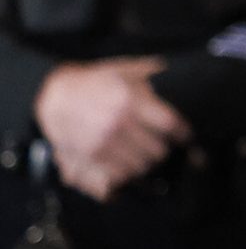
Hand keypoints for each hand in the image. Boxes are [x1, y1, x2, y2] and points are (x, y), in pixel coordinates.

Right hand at [34, 58, 190, 201]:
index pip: (170, 125)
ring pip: (141, 168)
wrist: (57, 96)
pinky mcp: (87, 160)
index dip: (184, 133)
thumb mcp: (128, 70)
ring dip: (147, 163)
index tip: (186, 136)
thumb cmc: (97, 82)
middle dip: (165, 148)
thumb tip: (184, 79)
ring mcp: (100, 145)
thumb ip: (156, 75)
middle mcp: (115, 125)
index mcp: (130, 100)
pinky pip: (118, 178)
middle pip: (158, 151)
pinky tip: (129, 162)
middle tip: (163, 144)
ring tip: (146, 153)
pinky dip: (128, 174)